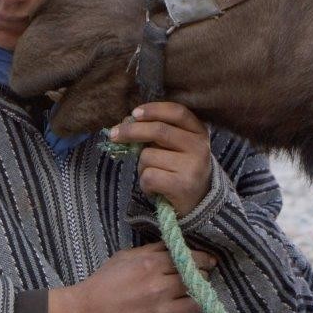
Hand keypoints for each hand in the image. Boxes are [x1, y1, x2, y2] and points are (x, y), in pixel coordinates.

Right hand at [48, 242, 216, 312]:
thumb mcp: (125, 257)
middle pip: (198, 280)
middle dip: (199, 279)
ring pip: (198, 304)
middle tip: (195, 281)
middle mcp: (160, 287)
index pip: (191, 258)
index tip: (207, 262)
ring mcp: (162, 312)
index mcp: (151, 265)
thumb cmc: (103, 284)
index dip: (203, 260)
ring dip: (195, 301)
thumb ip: (153, 250)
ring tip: (186, 300)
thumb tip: (177, 245)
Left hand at [108, 102, 212, 217]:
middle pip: (159, 131)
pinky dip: (144, 184)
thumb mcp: (176, 147)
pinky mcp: (182, 185)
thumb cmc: (180, 170)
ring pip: (148, 156)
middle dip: (131, 131)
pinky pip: (148, 176)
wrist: (199, 203)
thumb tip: (126, 123)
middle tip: (113, 135)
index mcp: (199, 133)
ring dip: (142, 167)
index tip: (134, 113)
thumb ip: (157, 133)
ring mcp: (192, 167)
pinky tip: (154, 188)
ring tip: (154, 176)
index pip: (177, 112)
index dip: (154, 110)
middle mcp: (199, 147)